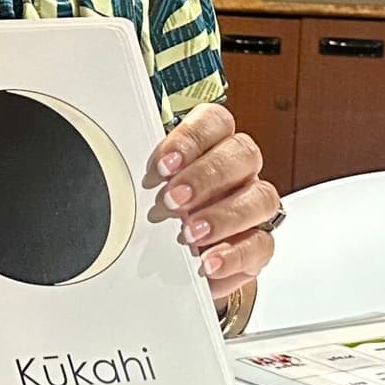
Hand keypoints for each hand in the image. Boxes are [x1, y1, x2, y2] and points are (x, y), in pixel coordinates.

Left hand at [146, 103, 277, 301]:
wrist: (180, 258)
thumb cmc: (166, 211)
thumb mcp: (153, 188)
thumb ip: (149, 176)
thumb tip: (123, 174)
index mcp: (212, 145)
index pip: (215, 122)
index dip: (191, 139)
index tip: (163, 165)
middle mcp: (239, 170)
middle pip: (242, 153)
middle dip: (205, 176)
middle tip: (172, 199)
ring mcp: (253, 205)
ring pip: (261, 197)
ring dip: (223, 216)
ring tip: (189, 234)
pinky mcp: (259, 244)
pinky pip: (261, 244)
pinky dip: (233, 255)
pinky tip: (207, 262)